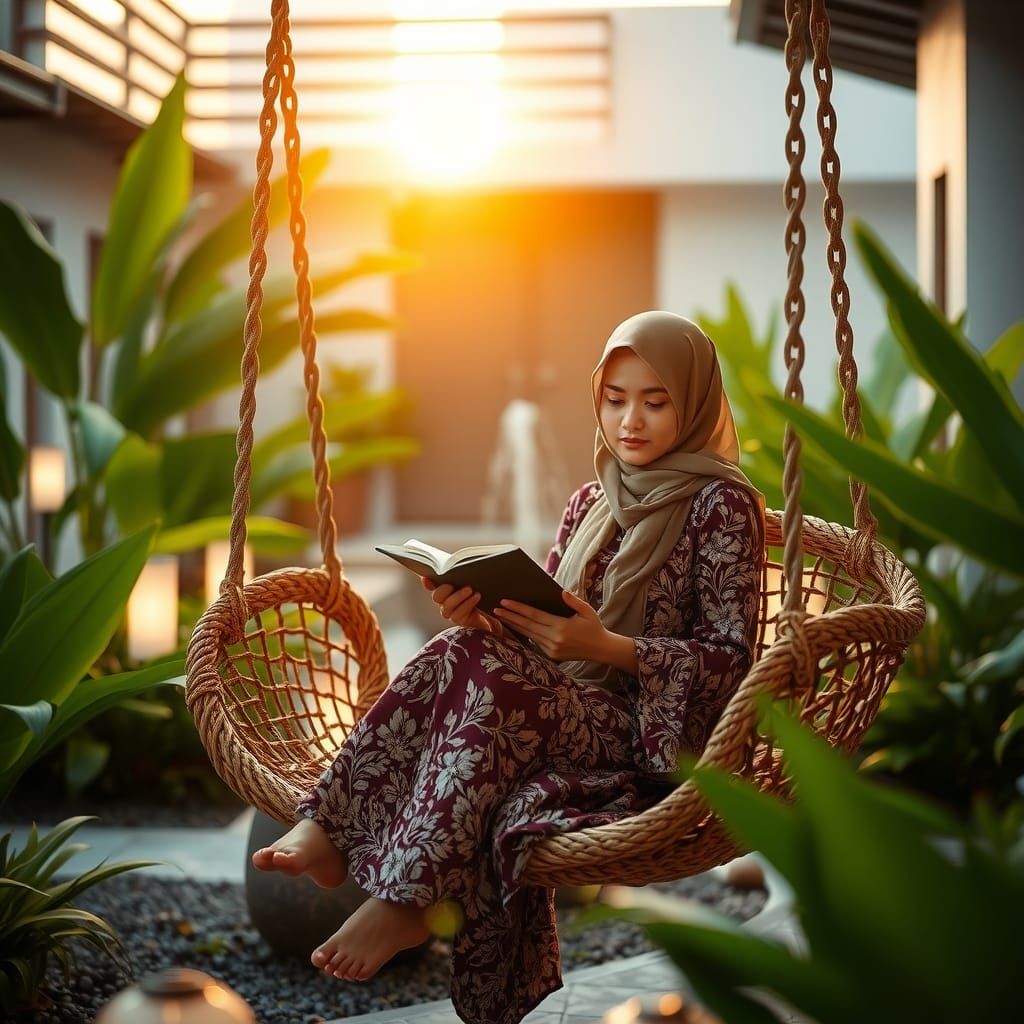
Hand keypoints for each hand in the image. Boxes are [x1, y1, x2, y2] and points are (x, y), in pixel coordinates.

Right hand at [421, 577, 503, 634]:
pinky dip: (468, 604)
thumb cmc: (483, 593)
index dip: (427, 582)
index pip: (431, 585)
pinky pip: (458, 613)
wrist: (493, 613)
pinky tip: (476, 597)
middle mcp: (444, 601)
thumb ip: (466, 573)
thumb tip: (465, 562)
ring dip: (458, 596)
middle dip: (444, 589)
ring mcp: (450, 612)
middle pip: (437, 596)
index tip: (427, 576)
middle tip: (452, 583)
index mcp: (445, 589)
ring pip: (447, 606)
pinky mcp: (459, 620)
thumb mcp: (476, 581)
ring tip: (469, 589)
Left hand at [493, 590, 608, 661]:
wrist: (601, 649)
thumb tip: (561, 591)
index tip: (505, 602)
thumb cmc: (594, 627)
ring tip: (501, 617)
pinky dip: (524, 634)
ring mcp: (552, 649)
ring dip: (514, 626)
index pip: (535, 616)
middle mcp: (555, 639)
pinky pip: (535, 642)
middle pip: (527, 625)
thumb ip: (574, 601)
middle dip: (510, 617)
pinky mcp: (552, 655)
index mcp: (562, 627)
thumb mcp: (587, 611)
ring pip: (528, 635)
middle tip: (496, 609)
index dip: (519, 608)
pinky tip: (515, 627)